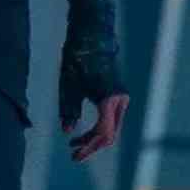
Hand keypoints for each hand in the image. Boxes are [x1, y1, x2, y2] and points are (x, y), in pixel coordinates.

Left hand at [59, 0, 129, 162]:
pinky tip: (81, 130)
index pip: (102, 133)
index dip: (88, 147)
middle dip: (92, 146)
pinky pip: (110, 118)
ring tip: (73, 143)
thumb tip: (68, 132)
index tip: (74, 155)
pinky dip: (97, 127)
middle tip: (74, 154)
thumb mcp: (69, 84)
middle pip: (109, 133)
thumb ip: (69, 109)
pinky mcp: (117, 93)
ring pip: (111, 127)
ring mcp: (121, 97)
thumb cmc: (79, 56)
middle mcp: (120, 99)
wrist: (93, 34)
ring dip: (93, 137)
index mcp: (110, 99)